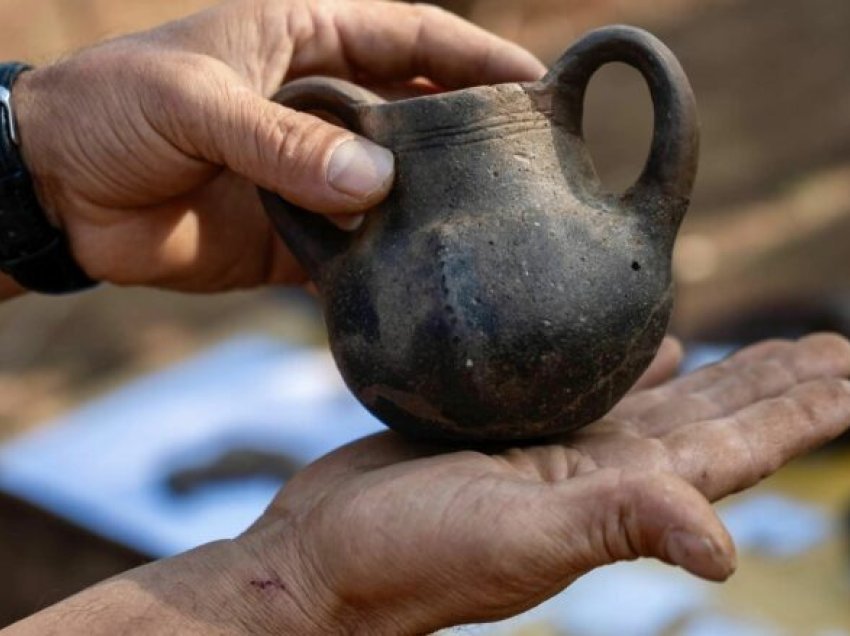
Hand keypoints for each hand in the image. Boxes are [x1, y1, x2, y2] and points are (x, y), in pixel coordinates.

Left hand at [10, 0, 543, 291]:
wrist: (55, 192)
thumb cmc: (112, 110)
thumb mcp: (193, 102)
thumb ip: (282, 140)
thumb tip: (376, 183)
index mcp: (305, 43)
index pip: (412, 38)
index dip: (475, 58)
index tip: (538, 85)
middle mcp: (320, 108)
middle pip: (416, 117)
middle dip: (470, 137)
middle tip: (533, 168)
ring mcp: (311, 176)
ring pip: (392, 191)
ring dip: (433, 210)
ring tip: (492, 231)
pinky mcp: (294, 238)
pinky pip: (354, 253)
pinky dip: (383, 268)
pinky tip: (420, 283)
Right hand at [235, 333, 849, 633]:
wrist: (326, 559)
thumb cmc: (407, 559)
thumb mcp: (514, 540)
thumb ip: (616, 527)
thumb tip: (726, 549)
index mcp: (616, 497)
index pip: (736, 447)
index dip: (802, 410)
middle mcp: (599, 475)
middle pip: (715, 419)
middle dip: (779, 383)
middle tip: (835, 345)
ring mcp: (555, 452)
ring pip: (663, 401)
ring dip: (721, 374)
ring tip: (768, 347)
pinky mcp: (508, 429)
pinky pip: (593, 388)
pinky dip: (634, 366)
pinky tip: (661, 346)